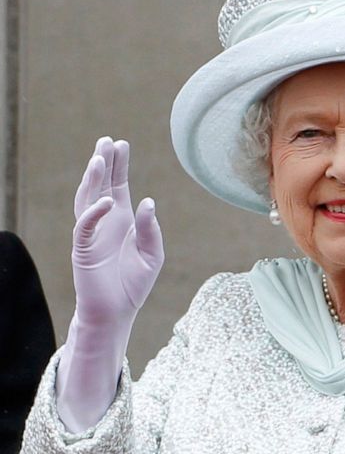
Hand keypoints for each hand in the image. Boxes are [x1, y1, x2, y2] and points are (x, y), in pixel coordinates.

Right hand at [72, 136, 163, 328]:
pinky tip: (108, 201)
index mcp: (122, 220)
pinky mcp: (83, 249)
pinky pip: (85, 225)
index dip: (119, 165)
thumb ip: (151, 230)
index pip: (118, 185)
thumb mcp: (152, 256)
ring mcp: (92, 233)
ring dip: (93, 180)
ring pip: (87, 199)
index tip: (121, 144)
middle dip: (103, 163)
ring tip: (99, 159)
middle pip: (101, 185)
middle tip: (106, 141)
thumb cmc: (133, 285)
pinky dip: (95, 212)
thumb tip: (148, 202)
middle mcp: (105, 222)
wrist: (116, 312)